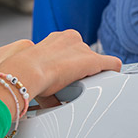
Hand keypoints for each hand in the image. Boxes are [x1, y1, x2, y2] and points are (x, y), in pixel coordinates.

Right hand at [0, 30, 121, 114]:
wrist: (25, 71)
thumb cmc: (24, 72)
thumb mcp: (35, 69)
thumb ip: (46, 78)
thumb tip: (48, 99)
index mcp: (58, 38)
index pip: (74, 49)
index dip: (74, 63)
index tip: (71, 74)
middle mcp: (72, 38)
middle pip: (86, 54)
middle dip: (83, 70)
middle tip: (76, 84)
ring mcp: (83, 49)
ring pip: (97, 61)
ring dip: (93, 74)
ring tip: (86, 87)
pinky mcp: (92, 61)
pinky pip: (112, 63)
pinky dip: (113, 72)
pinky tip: (113, 80)